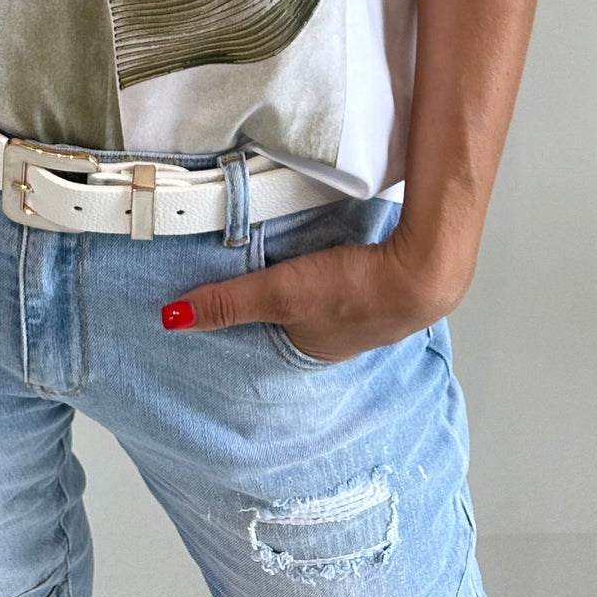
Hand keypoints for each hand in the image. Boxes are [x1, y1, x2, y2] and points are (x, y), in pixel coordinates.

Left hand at [161, 222, 466, 362]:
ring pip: (319, 294)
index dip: (247, 327)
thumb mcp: (279, 294)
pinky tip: (326, 243)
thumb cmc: (358, 291)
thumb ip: (227, 302)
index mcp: (313, 352)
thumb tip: (170, 317)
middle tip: (250, 277)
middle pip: (293, 318)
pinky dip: (330, 261)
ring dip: (304, 279)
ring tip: (283, 259)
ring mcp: (364, 308)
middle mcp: (339, 339)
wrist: (425, 268)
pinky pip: (344, 271)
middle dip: (273, 300)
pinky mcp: (381, 275)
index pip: (267, 343)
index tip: (222, 306)